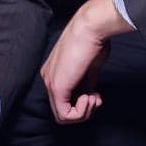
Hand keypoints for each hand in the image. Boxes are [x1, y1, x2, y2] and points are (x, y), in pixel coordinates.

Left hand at [40, 0, 122, 123]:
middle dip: (84, 111)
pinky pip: (65, 115)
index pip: (63, 101)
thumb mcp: (89, 68)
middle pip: (62, 111)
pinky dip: (81, 112)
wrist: (91, 28)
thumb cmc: (93, 42)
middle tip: (96, 98)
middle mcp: (48, 78)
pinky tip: (89, 97)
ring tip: (94, 97)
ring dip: (84, 113)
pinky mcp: (57, 87)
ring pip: (63, 117)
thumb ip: (86, 83)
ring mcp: (51, 83)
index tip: (96, 94)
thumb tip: (89, 96)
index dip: (82, 104)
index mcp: (54, 73)